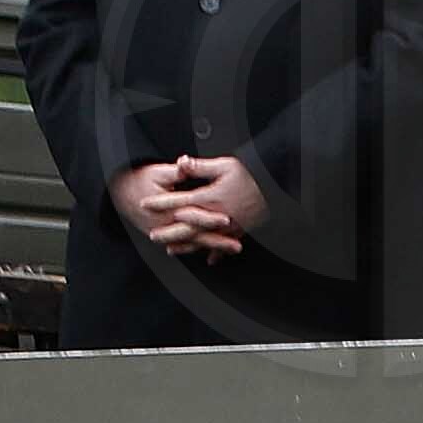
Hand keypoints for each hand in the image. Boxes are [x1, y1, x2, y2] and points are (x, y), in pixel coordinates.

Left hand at [126, 155, 264, 258]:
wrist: (277, 188)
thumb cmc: (252, 174)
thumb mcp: (225, 165)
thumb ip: (200, 166)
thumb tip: (181, 162)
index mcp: (210, 198)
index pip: (178, 201)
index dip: (160, 202)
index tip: (145, 203)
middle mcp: (216, 216)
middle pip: (186, 227)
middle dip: (167, 232)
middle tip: (152, 235)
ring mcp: (228, 226)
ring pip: (202, 240)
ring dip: (186, 246)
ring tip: (171, 250)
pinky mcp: (240, 230)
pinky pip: (225, 245)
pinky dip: (217, 253)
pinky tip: (210, 259)